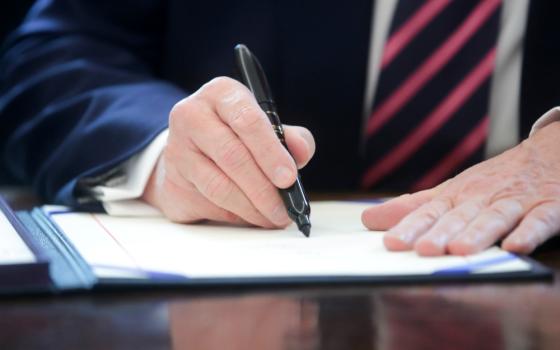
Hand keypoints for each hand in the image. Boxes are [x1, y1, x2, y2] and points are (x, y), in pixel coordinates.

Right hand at [142, 77, 314, 226]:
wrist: (191, 149)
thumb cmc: (235, 135)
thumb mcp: (266, 126)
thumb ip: (290, 137)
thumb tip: (301, 151)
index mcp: (221, 94)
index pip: (247, 121)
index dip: (271, 153)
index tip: (288, 178)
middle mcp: (192, 116)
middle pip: (232, 156)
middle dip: (264, 189)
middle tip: (284, 209)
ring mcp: (177, 150)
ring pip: (219, 186)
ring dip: (251, 208)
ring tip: (272, 217)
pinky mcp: (172, 181)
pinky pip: (209, 204)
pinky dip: (235, 215)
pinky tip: (250, 216)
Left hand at [362, 121, 559, 255]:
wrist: (550, 152)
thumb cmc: (494, 179)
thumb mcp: (452, 190)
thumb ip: (414, 207)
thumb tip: (369, 218)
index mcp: (458, 196)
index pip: (429, 212)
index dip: (411, 227)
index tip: (392, 242)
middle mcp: (483, 198)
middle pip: (459, 216)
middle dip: (440, 232)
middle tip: (423, 249)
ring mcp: (516, 201)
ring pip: (494, 217)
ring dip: (478, 232)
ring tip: (460, 249)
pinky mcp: (549, 206)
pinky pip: (540, 219)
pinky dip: (529, 231)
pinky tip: (517, 245)